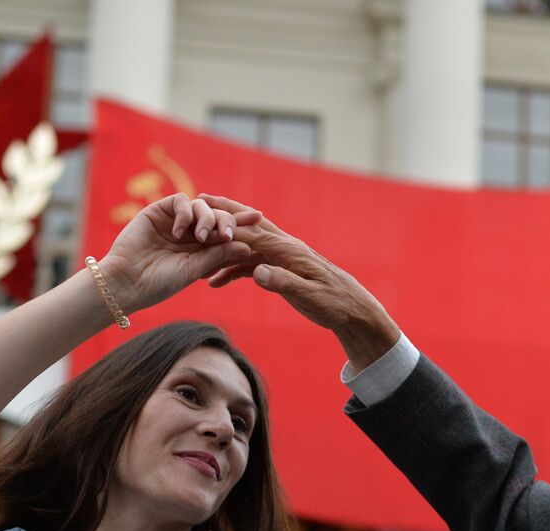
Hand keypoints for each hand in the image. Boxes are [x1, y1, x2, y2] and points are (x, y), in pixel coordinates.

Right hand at [100, 194, 257, 313]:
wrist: (126, 283)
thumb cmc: (159, 283)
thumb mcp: (194, 269)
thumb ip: (218, 254)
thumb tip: (247, 245)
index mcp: (202, 249)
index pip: (226, 232)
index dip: (242, 225)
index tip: (259, 220)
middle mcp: (190, 233)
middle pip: (217, 216)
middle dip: (226, 221)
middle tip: (227, 233)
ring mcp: (175, 221)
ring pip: (201, 206)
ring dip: (207, 218)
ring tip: (201, 237)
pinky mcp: (159, 211)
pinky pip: (181, 201)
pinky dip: (186, 213)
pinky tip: (181, 231)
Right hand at [197, 194, 401, 368]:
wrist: (353, 310)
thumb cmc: (334, 304)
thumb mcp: (309, 296)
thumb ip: (283, 282)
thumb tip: (257, 271)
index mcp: (288, 251)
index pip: (252, 232)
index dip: (226, 224)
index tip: (203, 214)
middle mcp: (285, 248)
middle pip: (249, 225)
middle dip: (225, 214)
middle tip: (199, 201)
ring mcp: (283, 258)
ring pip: (247, 245)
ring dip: (223, 244)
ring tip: (196, 242)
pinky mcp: (284, 269)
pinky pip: (253, 263)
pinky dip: (233, 268)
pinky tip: (216, 280)